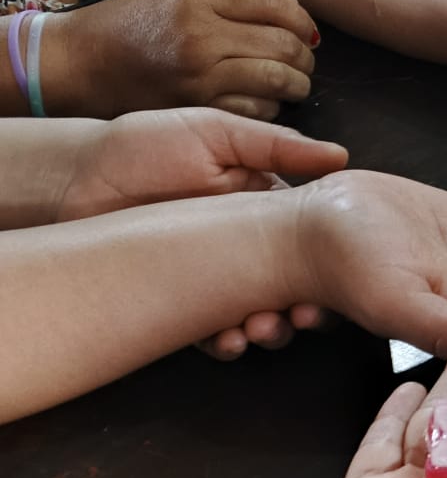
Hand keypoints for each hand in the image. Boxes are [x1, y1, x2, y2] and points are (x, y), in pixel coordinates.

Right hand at [47, 0, 318, 120]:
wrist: (80, 65)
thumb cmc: (130, 27)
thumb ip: (231, 1)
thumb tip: (293, 12)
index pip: (272, 2)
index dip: (301, 16)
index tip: (307, 29)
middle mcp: (201, 36)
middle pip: (284, 43)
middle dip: (305, 53)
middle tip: (305, 59)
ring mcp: (201, 77)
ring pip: (279, 80)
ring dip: (298, 83)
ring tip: (294, 81)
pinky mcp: (199, 111)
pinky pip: (258, 111)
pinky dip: (273, 107)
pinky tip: (267, 102)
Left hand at [53, 108, 346, 361]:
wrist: (74, 179)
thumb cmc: (144, 146)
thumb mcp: (214, 133)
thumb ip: (276, 147)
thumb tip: (340, 156)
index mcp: (266, 208)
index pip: (314, 243)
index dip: (331, 265)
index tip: (339, 280)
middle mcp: (249, 248)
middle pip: (296, 287)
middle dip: (305, 309)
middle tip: (301, 316)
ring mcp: (219, 279)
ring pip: (261, 315)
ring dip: (270, 330)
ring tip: (260, 330)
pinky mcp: (184, 305)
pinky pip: (214, 333)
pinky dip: (227, 344)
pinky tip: (228, 341)